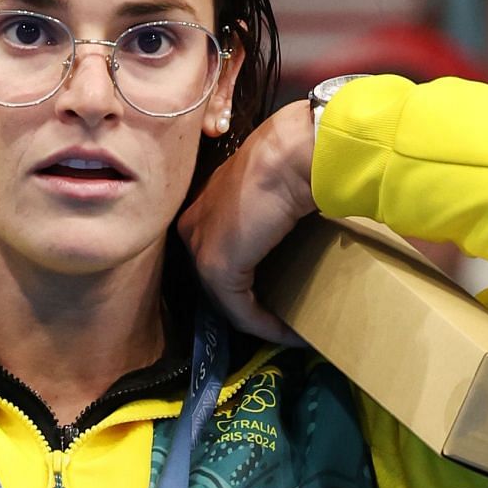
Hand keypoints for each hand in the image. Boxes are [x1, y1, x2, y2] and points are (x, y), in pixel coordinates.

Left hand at [178, 99, 315, 340]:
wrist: (295, 152)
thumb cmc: (292, 158)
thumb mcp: (273, 184)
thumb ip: (269, 207)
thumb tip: (290, 223)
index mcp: (204, 204)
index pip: (221, 254)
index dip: (249, 280)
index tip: (279, 295)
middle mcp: (193, 226)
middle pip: (220, 281)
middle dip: (253, 305)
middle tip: (287, 319)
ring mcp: (200, 247)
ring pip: (228, 300)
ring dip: (261, 320)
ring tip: (291, 331)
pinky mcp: (217, 268)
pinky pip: (240, 311)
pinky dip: (267, 327)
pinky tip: (292, 334)